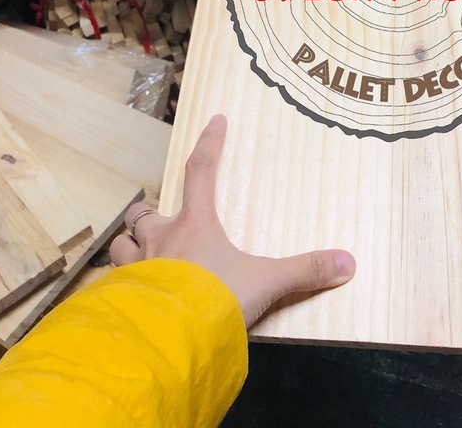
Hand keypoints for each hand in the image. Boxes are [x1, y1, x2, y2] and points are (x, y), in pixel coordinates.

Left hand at [109, 114, 355, 328]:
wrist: (170, 342)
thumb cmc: (215, 302)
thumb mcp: (266, 283)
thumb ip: (305, 271)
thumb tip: (347, 261)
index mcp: (194, 224)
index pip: (200, 171)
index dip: (209, 143)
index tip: (215, 120)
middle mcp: (160, 238)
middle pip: (144, 213)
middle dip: (150, 214)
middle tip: (162, 221)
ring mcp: (135, 268)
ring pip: (121, 245)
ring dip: (130, 247)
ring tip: (140, 255)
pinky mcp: (121, 297)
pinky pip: (114, 283)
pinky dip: (121, 285)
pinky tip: (131, 297)